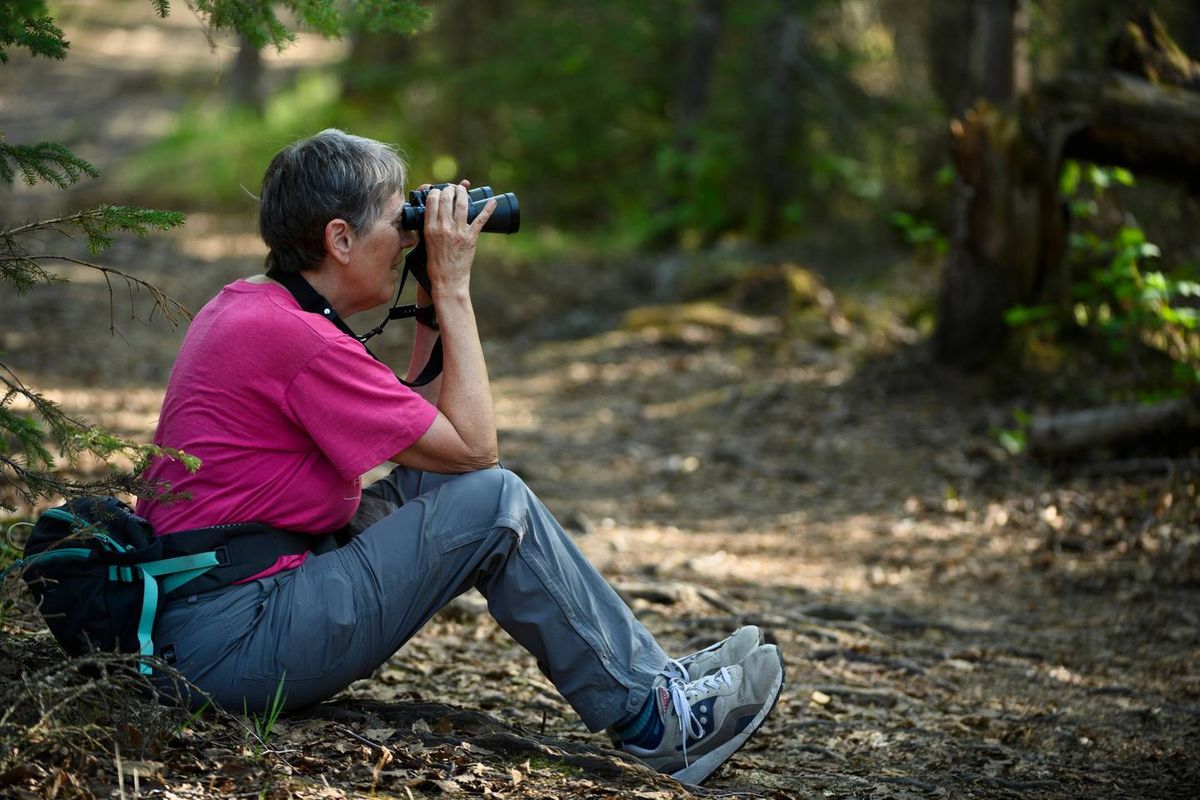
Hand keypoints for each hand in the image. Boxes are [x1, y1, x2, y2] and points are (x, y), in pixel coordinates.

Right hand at [422, 182, 496, 297]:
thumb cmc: (436, 265)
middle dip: (450, 189)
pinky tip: (492, 201)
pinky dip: (488, 209)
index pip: (432, 201)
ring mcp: (458, 232)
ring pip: (462, 204)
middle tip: (452, 188)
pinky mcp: (471, 238)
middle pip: (447, 198)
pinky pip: (480, 219)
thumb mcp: (425, 244)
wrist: (447, 280)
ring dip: (463, 193)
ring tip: (464, 189)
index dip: (436, 191)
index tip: (439, 190)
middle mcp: (443, 227)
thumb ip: (428, 228)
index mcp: (430, 228)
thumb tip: (433, 215)